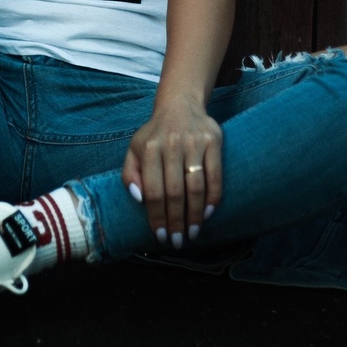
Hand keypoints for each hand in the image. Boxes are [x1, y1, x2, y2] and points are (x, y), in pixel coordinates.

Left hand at [123, 98, 221, 247]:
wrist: (180, 105)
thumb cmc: (155, 134)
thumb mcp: (135, 149)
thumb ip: (130, 173)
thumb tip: (138, 199)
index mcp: (149, 148)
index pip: (153, 190)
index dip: (157, 216)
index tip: (160, 235)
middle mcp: (171, 144)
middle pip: (175, 192)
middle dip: (176, 221)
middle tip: (177, 241)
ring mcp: (194, 142)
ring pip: (196, 186)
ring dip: (195, 215)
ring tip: (192, 233)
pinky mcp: (214, 141)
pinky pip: (216, 176)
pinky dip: (213, 198)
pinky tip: (208, 214)